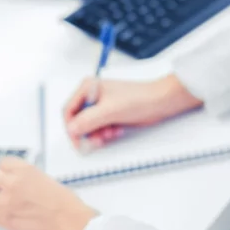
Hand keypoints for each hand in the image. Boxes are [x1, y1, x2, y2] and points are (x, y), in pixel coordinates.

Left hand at [0, 157, 95, 229]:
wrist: (69, 222)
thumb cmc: (65, 204)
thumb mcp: (47, 181)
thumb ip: (28, 180)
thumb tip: (19, 184)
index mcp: (26, 170)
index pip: (3, 162)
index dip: (1, 169)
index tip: (0, 172)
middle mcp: (12, 182)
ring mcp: (5, 201)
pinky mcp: (3, 218)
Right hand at [63, 74, 201, 149]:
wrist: (160, 102)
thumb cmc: (140, 98)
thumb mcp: (110, 110)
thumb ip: (88, 120)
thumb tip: (72, 129)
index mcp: (88, 88)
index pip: (69, 111)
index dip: (71, 128)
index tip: (78, 141)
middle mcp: (93, 96)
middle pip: (78, 121)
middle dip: (87, 133)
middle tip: (97, 140)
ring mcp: (101, 106)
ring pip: (89, 128)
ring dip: (98, 135)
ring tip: (110, 133)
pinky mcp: (110, 115)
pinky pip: (99, 130)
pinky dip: (106, 134)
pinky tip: (116, 131)